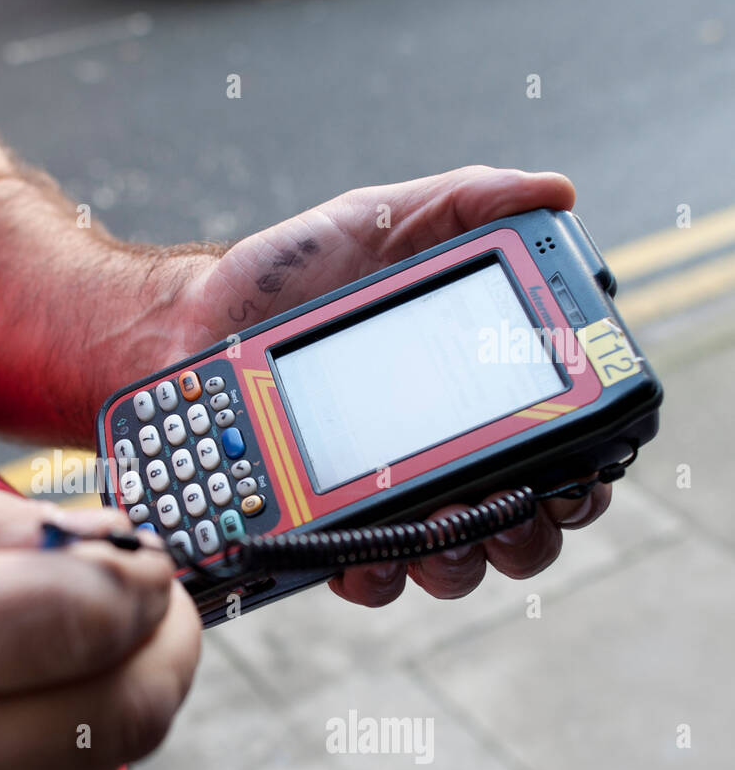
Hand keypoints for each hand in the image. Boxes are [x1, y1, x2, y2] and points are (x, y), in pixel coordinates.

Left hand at [169, 165, 609, 603]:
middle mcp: (437, 456)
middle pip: (522, 528)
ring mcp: (381, 501)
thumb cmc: (286, 275)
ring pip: (453, 566)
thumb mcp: (377, 221)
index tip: (576, 471)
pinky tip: (367, 549)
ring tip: (437, 528)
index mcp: (466, 393)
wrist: (187, 323)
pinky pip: (365, 575)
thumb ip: (464, 203)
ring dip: (460, 559)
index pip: (556, 450)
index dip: (582, 475)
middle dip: (528, 531)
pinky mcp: (323, 526)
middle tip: (506, 506)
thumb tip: (556, 194)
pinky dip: (375, 572)